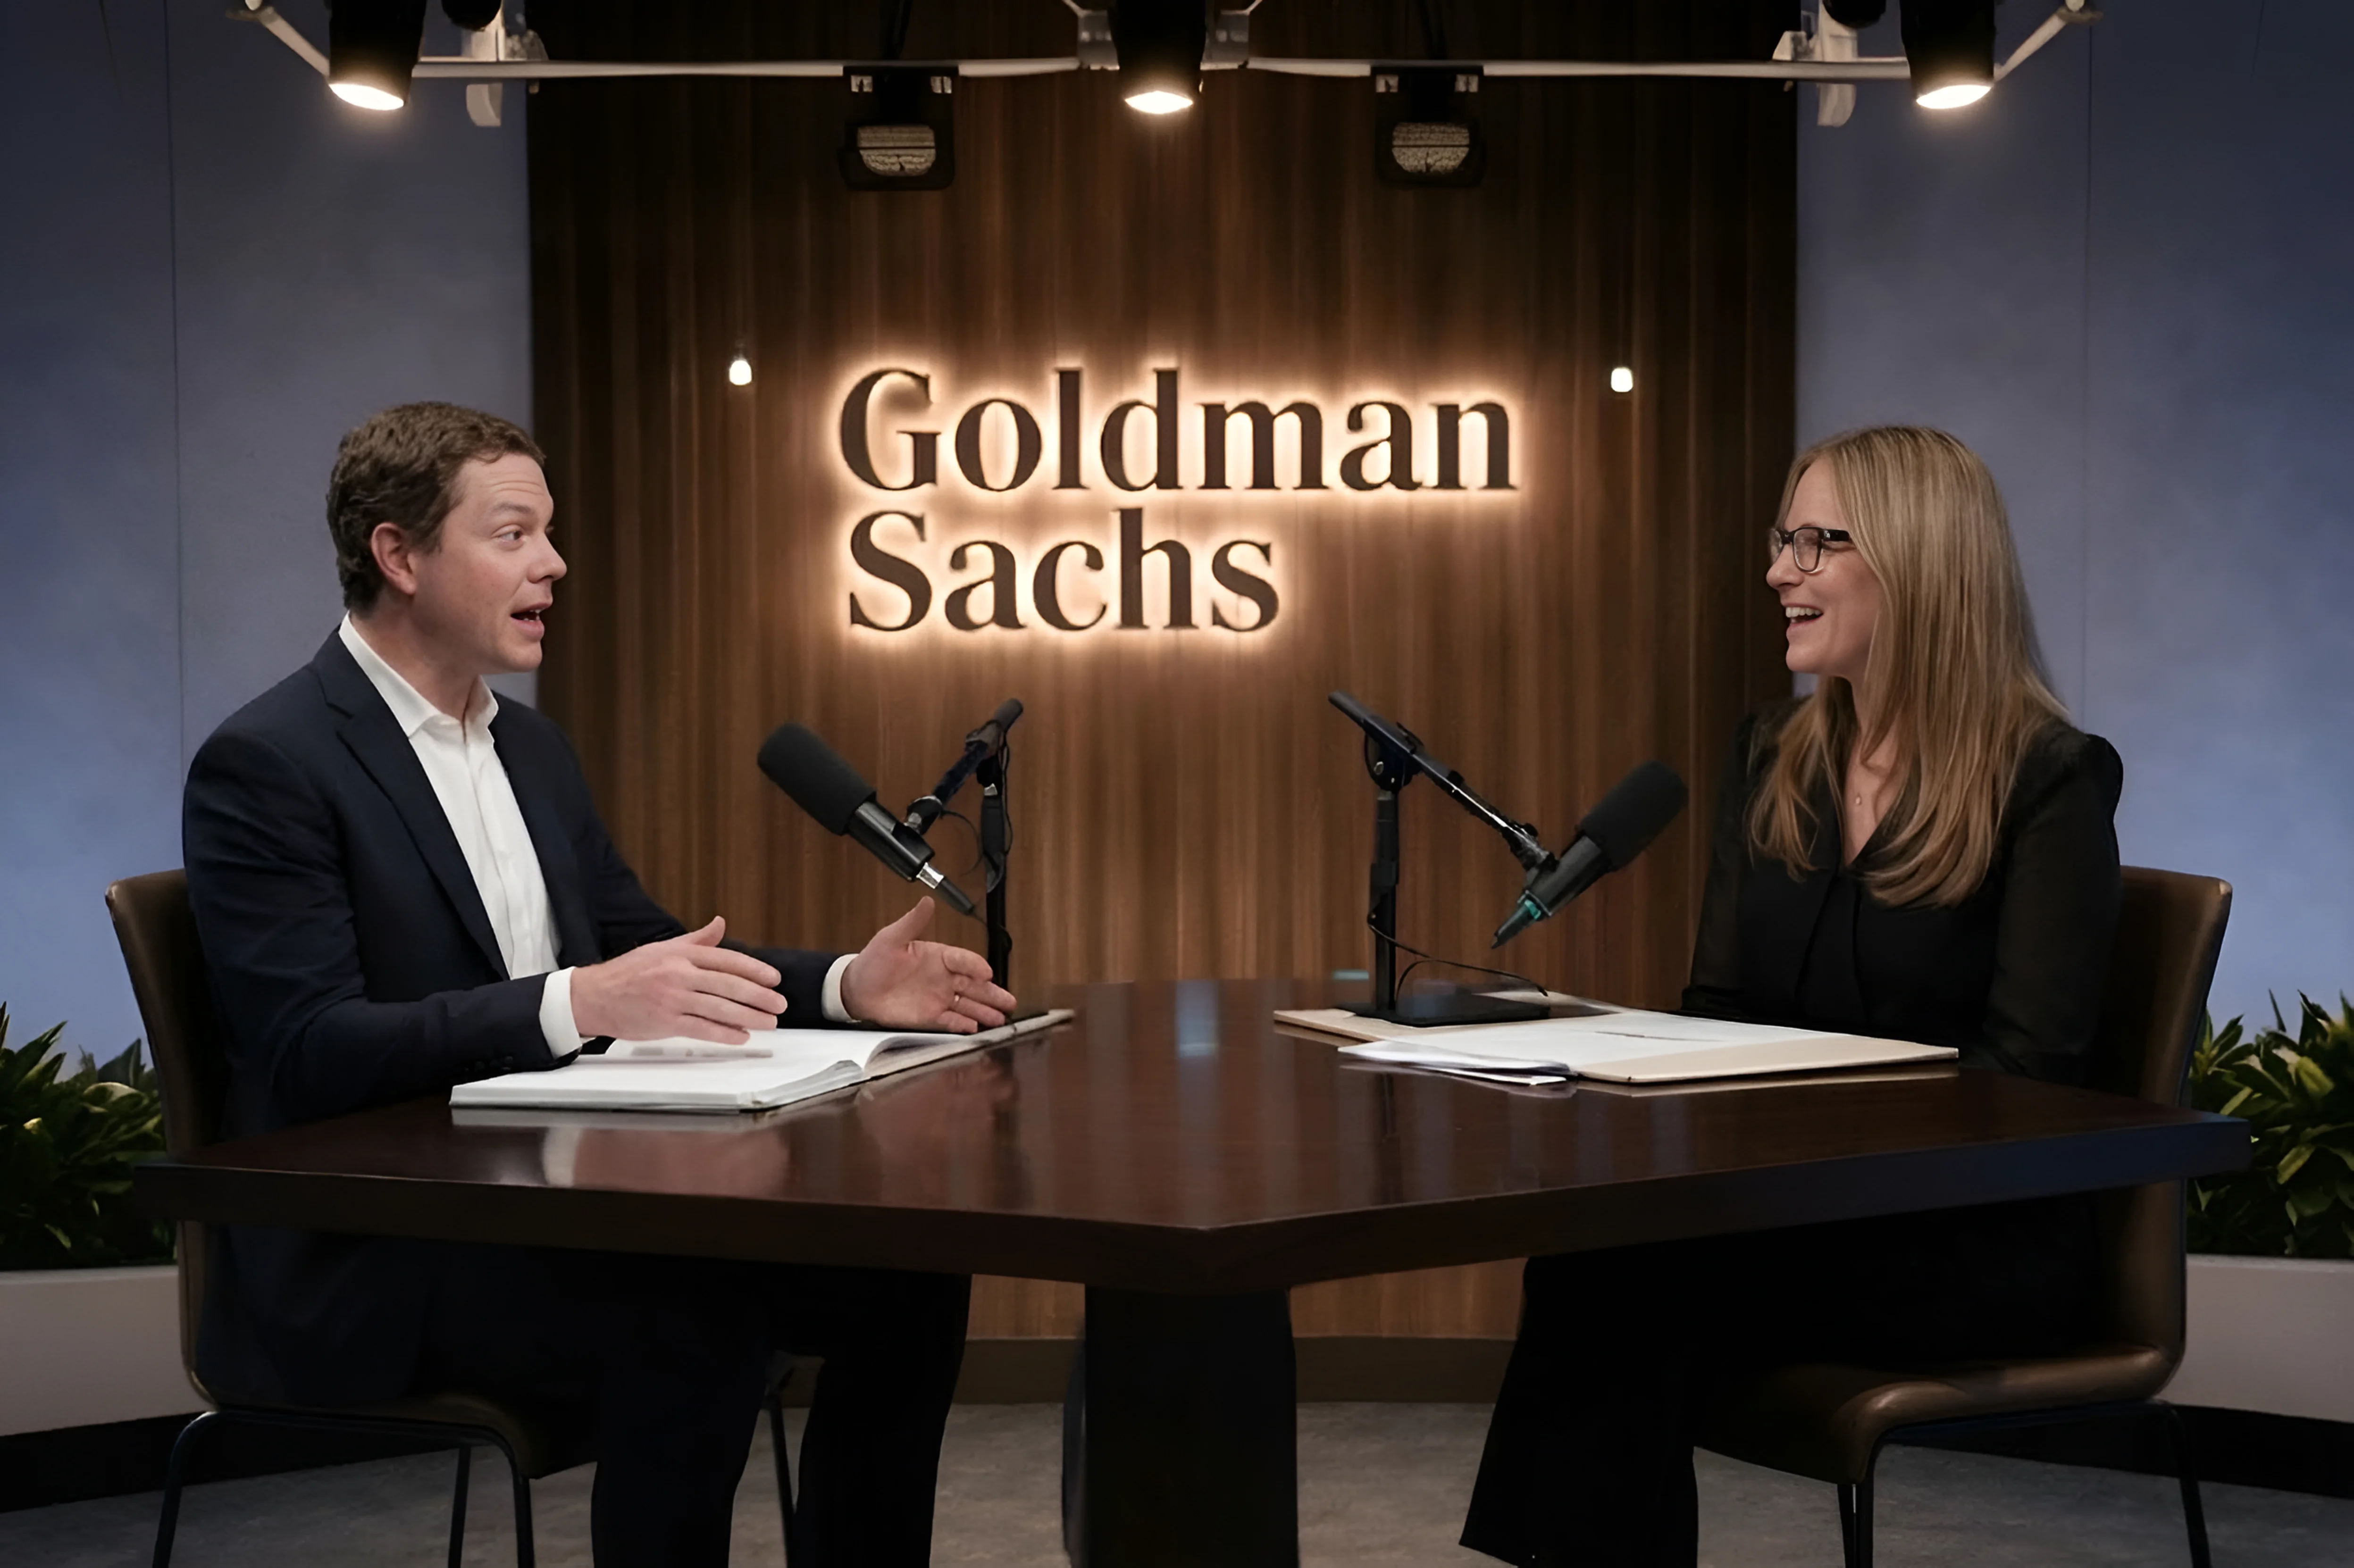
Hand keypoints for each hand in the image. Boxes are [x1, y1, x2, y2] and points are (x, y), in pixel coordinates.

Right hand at [571, 917, 787, 1043]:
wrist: (593, 996)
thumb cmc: (628, 973)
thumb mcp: (663, 948)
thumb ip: (696, 940)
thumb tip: (721, 923)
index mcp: (680, 954)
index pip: (727, 960)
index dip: (754, 969)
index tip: (774, 978)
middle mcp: (679, 974)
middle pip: (729, 985)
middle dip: (759, 996)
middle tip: (780, 1004)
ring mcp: (672, 999)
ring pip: (720, 1008)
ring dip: (749, 1017)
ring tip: (769, 1022)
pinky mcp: (664, 1022)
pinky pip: (702, 1029)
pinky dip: (724, 1033)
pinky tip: (741, 1036)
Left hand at [840, 898, 1017, 1032]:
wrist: (857, 989)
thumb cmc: (874, 961)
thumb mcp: (892, 937)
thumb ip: (912, 921)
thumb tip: (927, 901)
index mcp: (938, 957)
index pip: (963, 960)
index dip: (975, 966)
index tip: (986, 972)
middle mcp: (943, 978)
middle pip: (973, 986)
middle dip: (992, 993)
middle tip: (1009, 1000)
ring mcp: (938, 998)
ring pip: (967, 1005)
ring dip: (984, 1011)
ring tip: (1000, 1017)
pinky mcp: (930, 1016)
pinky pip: (951, 1021)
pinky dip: (963, 1025)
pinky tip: (975, 1028)